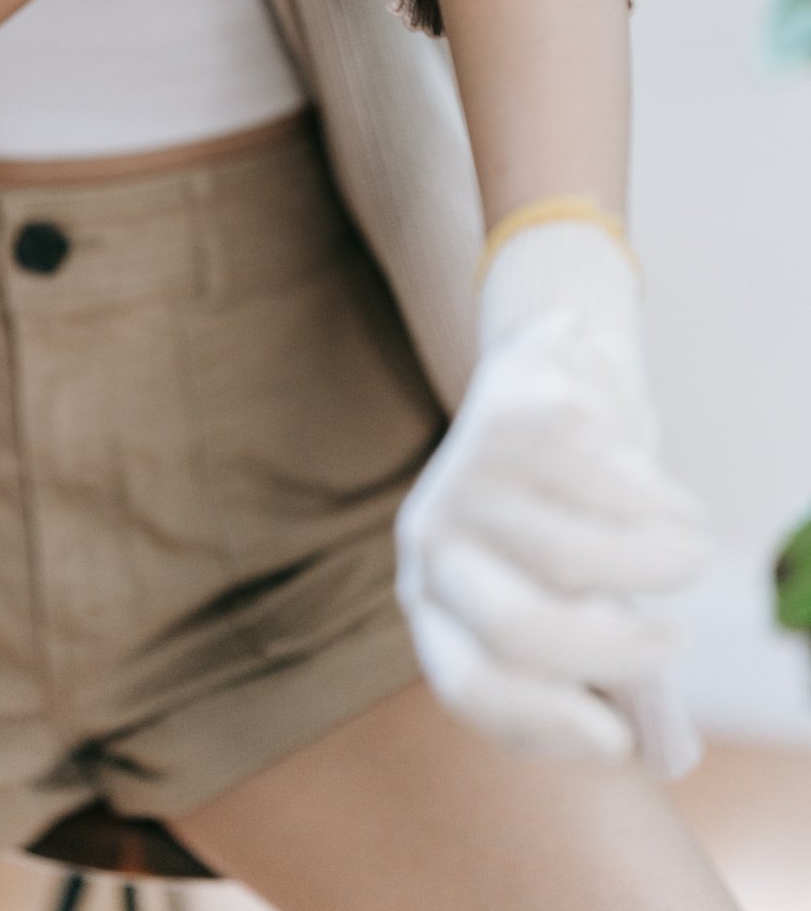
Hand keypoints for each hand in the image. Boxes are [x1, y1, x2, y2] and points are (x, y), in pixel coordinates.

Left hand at [394, 217, 713, 762]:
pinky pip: (613, 488)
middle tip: (674, 640)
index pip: (467, 682)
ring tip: (689, 555)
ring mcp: (469, 475)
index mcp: (431, 600)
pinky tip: (674, 503)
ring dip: (663, 566)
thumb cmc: (562, 510)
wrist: (550, 374)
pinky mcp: (518, 419)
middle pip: (521, 629)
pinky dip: (668, 507)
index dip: (545, 725)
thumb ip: (588, 664)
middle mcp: (432, 539)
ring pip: (581, 557)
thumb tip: (649, 747)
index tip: (618, 744)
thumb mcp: (556, 590)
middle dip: (618, 654)